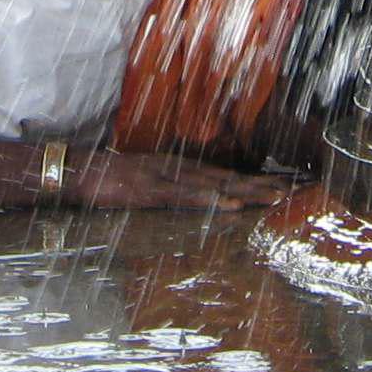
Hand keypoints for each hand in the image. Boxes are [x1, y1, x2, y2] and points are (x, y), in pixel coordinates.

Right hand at [66, 150, 290, 211]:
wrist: (78, 171)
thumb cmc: (109, 180)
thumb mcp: (145, 182)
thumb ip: (169, 188)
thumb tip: (192, 200)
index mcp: (179, 167)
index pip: (224, 174)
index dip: (253, 179)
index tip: (280, 186)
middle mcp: (179, 168)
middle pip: (229, 176)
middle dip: (261, 184)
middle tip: (293, 190)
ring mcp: (166, 177)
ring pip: (216, 183)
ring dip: (247, 190)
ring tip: (274, 198)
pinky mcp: (152, 190)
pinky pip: (187, 196)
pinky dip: (211, 199)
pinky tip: (231, 204)